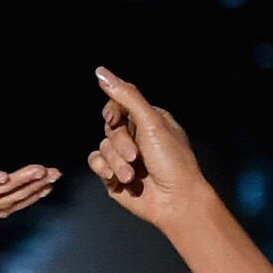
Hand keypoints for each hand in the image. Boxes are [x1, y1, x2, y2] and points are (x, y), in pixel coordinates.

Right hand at [87, 68, 214, 231]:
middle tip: (136, 156)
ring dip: (115, 161)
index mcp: (149, 120)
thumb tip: (101, 71)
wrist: (175, 201)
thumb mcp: (151, 122)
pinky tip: (117, 179)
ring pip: (102, 147)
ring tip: (130, 175)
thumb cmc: (172, 161)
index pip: (119, 105)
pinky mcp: (114, 176)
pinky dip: (104, 170)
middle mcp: (137, 137)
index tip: (114, 120)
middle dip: (120, 144)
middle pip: (109, 129)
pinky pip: (96, 163)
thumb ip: (126, 96)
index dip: (112, 112)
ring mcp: (125, 157)